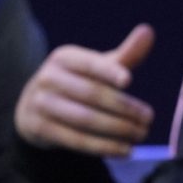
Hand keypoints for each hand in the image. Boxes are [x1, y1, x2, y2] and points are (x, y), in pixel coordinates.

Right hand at [14, 24, 155, 156]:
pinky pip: (74, 140)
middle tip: (149, 118)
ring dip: (116, 129)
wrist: (33, 108)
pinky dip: (102, 147)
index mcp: (63, 58)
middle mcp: (47, 78)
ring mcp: (39, 104)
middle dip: (124, 107)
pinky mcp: (38, 128)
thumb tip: (148, 31)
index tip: (129, 81)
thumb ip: (124, 55)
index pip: (89, 64)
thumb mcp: (96, 68)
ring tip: (140, 135)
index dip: (108, 72)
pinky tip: (124, 150)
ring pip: (84, 119)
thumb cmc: (76, 83)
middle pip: (91, 94)